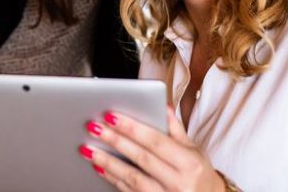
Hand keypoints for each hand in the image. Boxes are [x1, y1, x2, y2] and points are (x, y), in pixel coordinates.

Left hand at [79, 106, 225, 191]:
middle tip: (93, 127)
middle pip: (141, 158)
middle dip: (115, 141)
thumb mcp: (194, 151)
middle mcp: (178, 182)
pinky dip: (113, 179)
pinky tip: (99, 167)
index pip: (156, 141)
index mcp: (189, 163)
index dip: (132, 128)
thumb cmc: (199, 174)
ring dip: (108, 162)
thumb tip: (163, 105)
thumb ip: (175, 129)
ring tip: (88, 149)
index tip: (111, 115)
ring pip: (132, 178)